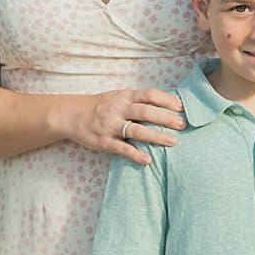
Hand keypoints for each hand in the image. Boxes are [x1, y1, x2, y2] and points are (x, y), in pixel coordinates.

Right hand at [63, 88, 184, 164]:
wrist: (72, 115)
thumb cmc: (101, 106)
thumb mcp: (118, 96)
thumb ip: (138, 100)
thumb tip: (166, 104)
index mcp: (124, 96)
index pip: (149, 95)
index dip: (166, 100)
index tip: (181, 107)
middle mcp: (118, 109)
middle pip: (146, 112)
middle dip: (166, 118)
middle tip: (182, 124)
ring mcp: (110, 126)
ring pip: (136, 130)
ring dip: (156, 136)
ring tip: (173, 142)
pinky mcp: (104, 142)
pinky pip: (122, 148)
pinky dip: (136, 154)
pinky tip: (148, 160)